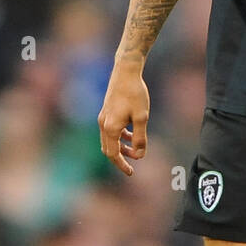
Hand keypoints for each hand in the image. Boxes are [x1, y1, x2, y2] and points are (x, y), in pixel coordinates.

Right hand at [98, 60, 149, 175]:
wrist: (125, 72)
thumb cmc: (135, 93)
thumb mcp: (142, 117)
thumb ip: (140, 138)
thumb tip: (140, 155)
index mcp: (111, 128)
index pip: (113, 154)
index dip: (122, 165)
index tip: (131, 173)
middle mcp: (103, 124)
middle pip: (108, 150)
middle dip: (120, 159)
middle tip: (132, 168)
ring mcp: (103, 118)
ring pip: (109, 141)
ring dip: (121, 148)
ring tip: (136, 149)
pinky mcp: (106, 112)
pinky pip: (110, 131)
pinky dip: (120, 137)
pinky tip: (132, 134)